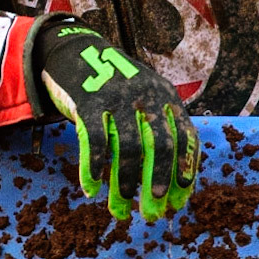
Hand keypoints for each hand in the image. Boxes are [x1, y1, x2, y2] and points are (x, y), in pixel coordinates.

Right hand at [32, 19, 198, 220]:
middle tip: (154, 208)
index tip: (180, 198)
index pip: (185, 136)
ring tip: (121, 205)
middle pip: (160, 144)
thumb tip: (173, 175)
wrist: (74, 50)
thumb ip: (159, 123)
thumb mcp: (144, 94)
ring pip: (127, 147)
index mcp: (165, 96)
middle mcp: (145, 96)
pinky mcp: (87, 101)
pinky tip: (91, 188)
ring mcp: (116, 97)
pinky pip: (93, 140)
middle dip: (159, 179)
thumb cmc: (113, 84)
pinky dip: (92, 167)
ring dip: (125, 181)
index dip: (185, 169)